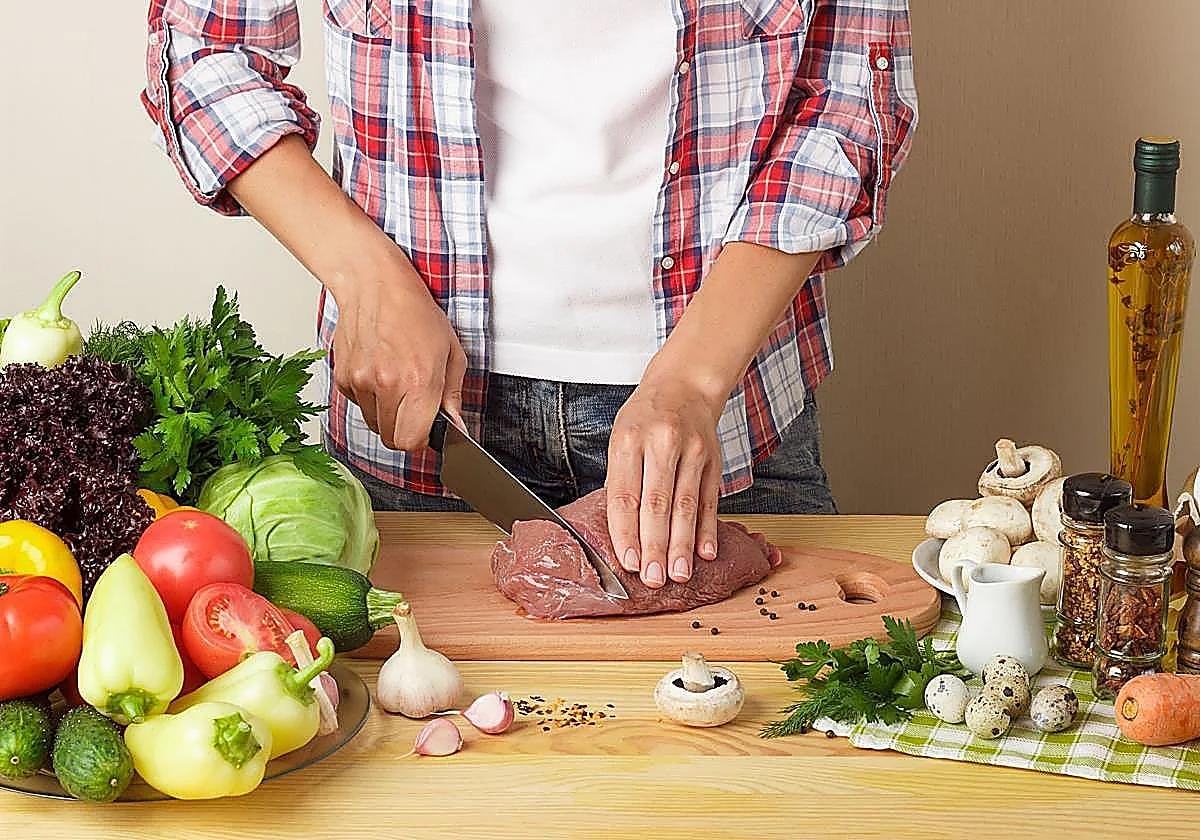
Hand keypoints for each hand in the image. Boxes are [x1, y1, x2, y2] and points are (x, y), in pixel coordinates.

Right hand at [329, 255, 466, 449]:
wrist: (375, 285)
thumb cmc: (415, 313)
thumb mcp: (451, 352)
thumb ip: (453, 395)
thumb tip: (456, 427)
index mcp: (419, 381)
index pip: (412, 441)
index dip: (421, 440)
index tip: (426, 430)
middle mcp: (386, 385)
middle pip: (392, 439)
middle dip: (405, 430)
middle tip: (413, 408)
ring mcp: (361, 382)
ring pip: (374, 423)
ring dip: (387, 414)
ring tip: (396, 383)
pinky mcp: (343, 378)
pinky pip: (359, 405)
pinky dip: (370, 398)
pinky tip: (380, 372)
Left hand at [605, 372, 724, 587]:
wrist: (685, 385)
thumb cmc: (645, 417)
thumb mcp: (621, 438)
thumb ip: (622, 480)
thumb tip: (622, 533)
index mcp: (629, 439)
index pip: (625, 494)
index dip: (626, 531)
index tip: (628, 561)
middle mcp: (662, 443)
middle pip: (657, 503)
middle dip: (654, 546)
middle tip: (653, 578)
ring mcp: (692, 452)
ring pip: (686, 506)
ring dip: (682, 545)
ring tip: (678, 574)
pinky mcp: (714, 460)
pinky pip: (709, 500)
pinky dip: (707, 529)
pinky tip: (705, 553)